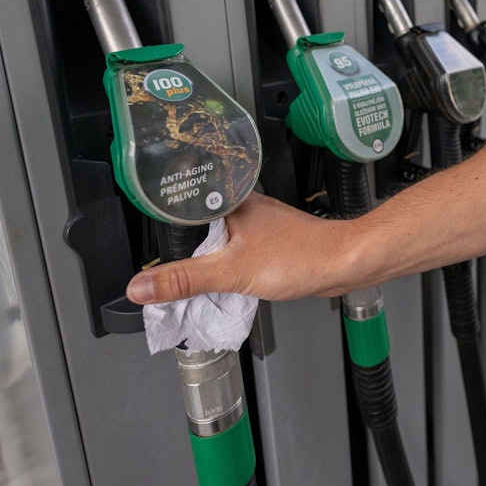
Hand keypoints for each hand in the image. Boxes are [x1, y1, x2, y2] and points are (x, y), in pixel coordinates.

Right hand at [125, 192, 357, 303]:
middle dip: (179, 248)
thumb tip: (139, 286)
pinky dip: (225, 265)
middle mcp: (242, 205)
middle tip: (156, 271)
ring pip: (218, 239)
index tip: (141, 251)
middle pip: (197, 225)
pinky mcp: (270, 240)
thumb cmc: (300, 257)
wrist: (345, 264)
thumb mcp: (231, 272)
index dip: (159, 228)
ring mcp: (257, 223)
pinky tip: (221, 279)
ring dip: (204, 258)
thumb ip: (185, 279)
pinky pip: (236, 250)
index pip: (181, 206)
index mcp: (229, 199)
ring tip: (184, 277)